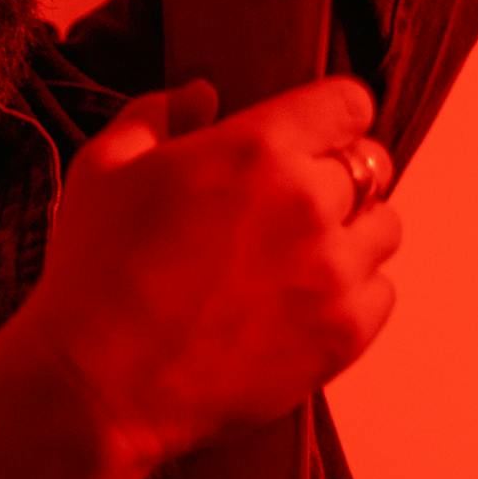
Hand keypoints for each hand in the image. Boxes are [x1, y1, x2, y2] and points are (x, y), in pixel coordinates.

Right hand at [5, 76, 401, 472]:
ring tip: (297, 254)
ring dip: (349, 232)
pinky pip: (381, 294)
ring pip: (384, 229)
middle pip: (370, 164)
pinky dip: (352, 292)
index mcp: (256, 147)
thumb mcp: (104, 166)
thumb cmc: (94, 270)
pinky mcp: (343, 335)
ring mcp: (333, 272)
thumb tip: (202, 94)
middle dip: (333, 173)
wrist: (99, 385)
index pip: (347, 104)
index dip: (330, 115)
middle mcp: (309, 201)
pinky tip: (301, 300)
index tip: (313, 132)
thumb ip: (158, 115)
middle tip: (288, 201)